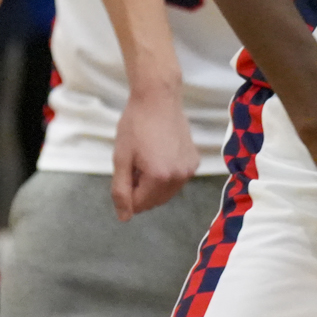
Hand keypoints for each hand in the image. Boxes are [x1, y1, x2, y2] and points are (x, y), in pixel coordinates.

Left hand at [111, 83, 199, 220]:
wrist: (158, 98)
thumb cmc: (135, 125)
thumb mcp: (121, 158)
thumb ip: (121, 191)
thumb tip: (124, 218)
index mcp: (159, 178)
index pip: (139, 204)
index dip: (127, 193)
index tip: (125, 172)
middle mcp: (179, 177)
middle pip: (155, 201)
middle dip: (142, 191)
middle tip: (135, 165)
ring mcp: (190, 170)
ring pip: (167, 192)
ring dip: (155, 185)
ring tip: (148, 159)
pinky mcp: (195, 161)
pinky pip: (178, 180)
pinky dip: (167, 176)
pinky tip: (161, 155)